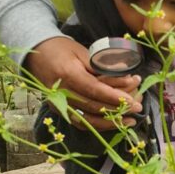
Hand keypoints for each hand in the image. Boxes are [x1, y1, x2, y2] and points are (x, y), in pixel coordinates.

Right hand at [25, 36, 141, 130]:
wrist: (36, 53)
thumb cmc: (62, 49)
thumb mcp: (83, 53)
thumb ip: (103, 68)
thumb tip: (127, 79)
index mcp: (68, 74)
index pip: (95, 90)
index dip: (115, 97)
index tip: (133, 101)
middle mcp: (61, 92)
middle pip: (93, 107)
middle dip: (118, 110)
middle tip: (138, 110)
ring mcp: (58, 103)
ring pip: (87, 119)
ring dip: (110, 123)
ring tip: (129, 121)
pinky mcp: (58, 109)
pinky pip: (80, 122)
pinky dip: (97, 124)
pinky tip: (112, 123)